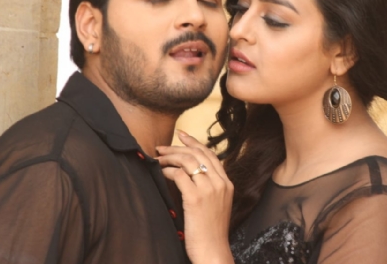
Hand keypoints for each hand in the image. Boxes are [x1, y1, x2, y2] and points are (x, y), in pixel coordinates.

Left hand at [157, 131, 234, 263]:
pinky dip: (168, 171)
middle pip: (198, 154)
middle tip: (162, 147)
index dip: (195, 143)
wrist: (213, 250)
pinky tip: (161, 173)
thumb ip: (209, 188)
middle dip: (178, 147)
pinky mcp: (196, 198)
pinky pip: (179, 175)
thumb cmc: (211, 232)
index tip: (182, 135)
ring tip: (158, 159)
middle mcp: (220, 183)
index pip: (210, 155)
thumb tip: (190, 174)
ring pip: (188, 161)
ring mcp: (209, 189)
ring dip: (170, 157)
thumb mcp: (217, 205)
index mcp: (227, 183)